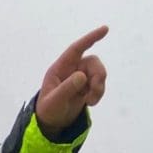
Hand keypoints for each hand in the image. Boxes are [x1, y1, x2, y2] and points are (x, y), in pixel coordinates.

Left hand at [35, 25, 107, 139]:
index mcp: (59, 68)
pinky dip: (98, 93)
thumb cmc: (48, 110)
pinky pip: (99, 83)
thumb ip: (67, 88)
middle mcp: (71, 69)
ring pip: (99, 73)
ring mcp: (80, 77)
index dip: (90, 38)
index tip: (105, 29)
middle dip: (98, 76)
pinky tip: (90, 102)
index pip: (76, 49)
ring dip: (99, 86)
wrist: (52, 122)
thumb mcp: (54, 101)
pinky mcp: (87, 85)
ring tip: (91, 101)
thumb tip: (82, 76)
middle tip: (94, 92)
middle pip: (93, 63)